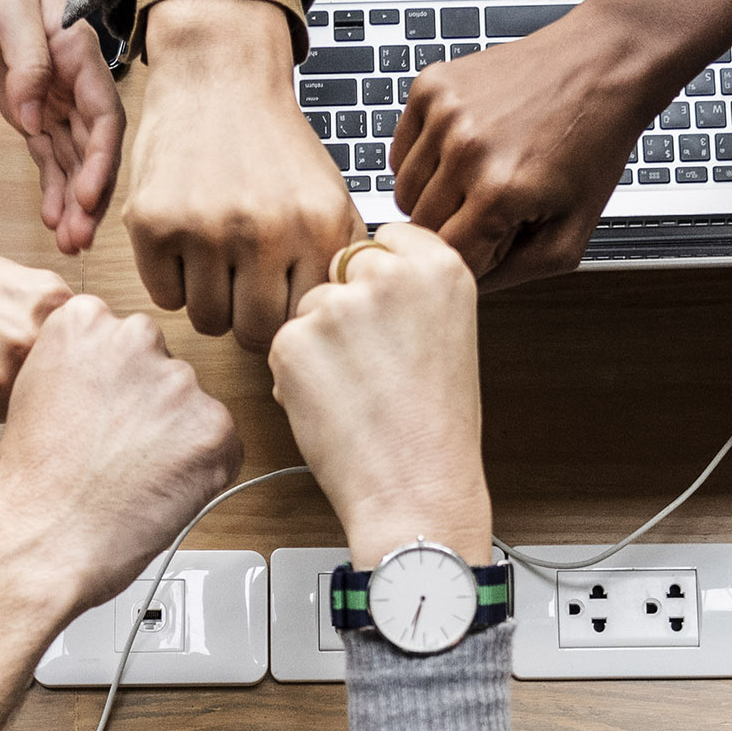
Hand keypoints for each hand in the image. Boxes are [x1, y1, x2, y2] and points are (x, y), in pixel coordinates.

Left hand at [0, 0, 124, 252]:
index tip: (87, 195)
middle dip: (90, 195)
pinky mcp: (31, 112)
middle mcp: (73, 83)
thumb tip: (31, 114)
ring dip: (73, 203)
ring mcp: (54, 101)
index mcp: (78, 55)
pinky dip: (53, 190)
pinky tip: (54, 221)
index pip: (103, 116)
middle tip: (80, 235)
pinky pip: (48, 158)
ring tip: (69, 243)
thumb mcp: (7, 7)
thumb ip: (27, 61)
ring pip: (72, 161)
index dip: (100, 160)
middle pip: (93, 149)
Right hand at [0, 222, 71, 437]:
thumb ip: (58, 325)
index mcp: (53, 309)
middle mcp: (28, 343)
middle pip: (46, 396)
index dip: (52, 370)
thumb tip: (90, 369)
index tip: (36, 365)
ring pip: (11, 417)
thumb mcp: (23, 284)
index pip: (77, 368)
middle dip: (21, 385)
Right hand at [0, 295, 243, 611]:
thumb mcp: (38, 392)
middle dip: (150, 408)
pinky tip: (158, 491)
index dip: (115, 388)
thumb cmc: (32, 483)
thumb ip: (84, 367)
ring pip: (193, 408)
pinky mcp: (214, 427)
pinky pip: (222, 447)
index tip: (102, 415)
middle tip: (118, 452)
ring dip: (176, 440)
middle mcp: (136, 338)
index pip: (125, 340)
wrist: (43, 539)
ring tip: (132, 478)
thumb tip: (118, 379)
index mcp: (84, 320)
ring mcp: (179, 382)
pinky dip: (202, 473)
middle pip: (163, 369)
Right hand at [125, 0, 363, 351]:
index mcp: (317, 228)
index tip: (278, 301)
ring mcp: (204, 228)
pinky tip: (185, 246)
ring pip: (207, 320)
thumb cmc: (275, 146)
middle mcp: (264, 231)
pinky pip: (164, 297)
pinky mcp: (154, 223)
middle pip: (253, 333)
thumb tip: (343, 322)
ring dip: (210, 301)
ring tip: (216, 262)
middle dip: (248, 318)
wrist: (220, 75)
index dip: (288, 318)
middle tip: (244, 288)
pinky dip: (173, 281)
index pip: (302, 322)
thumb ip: (341, 260)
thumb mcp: (330, 196)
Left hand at [267, 224, 492, 568]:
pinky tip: (333, 409)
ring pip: (308, 310)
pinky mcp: (294, 341)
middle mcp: (389, 274)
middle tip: (373, 368)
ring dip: (318, 346)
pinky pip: (283, 346)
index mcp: (440, 266)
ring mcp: (338, 305)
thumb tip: (363, 276)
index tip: (387, 316)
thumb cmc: (436, 430)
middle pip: (341, 270)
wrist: (417, 489)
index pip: (385, 241)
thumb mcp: (448, 336)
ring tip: (358, 396)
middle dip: (345, 311)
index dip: (378, 283)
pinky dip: (296, 377)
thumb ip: (411, 294)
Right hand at [391, 1, 655, 288]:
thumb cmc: (592, 144)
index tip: (496, 242)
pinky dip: (423, 160)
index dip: (472, 258)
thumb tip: (466, 288)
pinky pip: (401, 152)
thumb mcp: (571, 235)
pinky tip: (462, 151)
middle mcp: (465, 149)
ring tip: (477, 178)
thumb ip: (514, 274)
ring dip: (434, 196)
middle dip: (453, 228)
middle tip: (491, 208)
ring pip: (404, 192)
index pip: (447, 259)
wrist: (603, 63)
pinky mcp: (431, 86)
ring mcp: (444, 113)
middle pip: (420, 228)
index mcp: (499, 192)